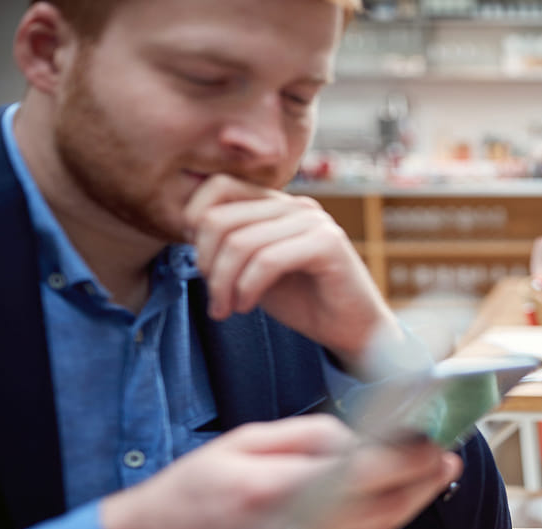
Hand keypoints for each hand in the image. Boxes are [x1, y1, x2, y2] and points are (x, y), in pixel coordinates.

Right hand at [100, 415, 460, 528]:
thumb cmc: (194, 491)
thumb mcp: (244, 442)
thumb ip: (307, 436)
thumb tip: (358, 437)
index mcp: (280, 487)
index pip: (366, 473)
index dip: (409, 459)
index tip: (436, 444)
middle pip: (384, 509)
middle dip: (422, 483)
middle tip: (447, 459)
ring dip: (408, 504)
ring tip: (430, 474)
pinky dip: (379, 524)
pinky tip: (393, 501)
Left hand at [184, 175, 402, 367]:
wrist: (353, 330)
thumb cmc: (304, 301)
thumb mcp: (254, 269)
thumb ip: (230, 244)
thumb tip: (188, 230)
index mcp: (277, 204)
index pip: (218, 186)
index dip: (194, 222)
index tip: (199, 263)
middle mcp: (296, 205)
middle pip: (221, 218)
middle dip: (205, 263)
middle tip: (214, 297)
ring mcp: (314, 221)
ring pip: (241, 242)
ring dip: (223, 283)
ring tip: (226, 308)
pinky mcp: (328, 244)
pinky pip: (268, 260)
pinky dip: (247, 287)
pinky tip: (245, 306)